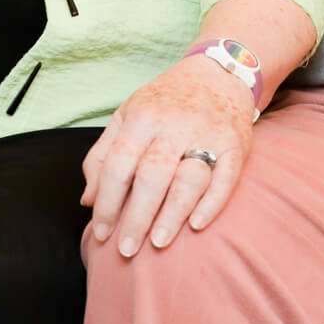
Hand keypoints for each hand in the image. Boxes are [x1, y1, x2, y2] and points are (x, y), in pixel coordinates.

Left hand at [81, 56, 253, 256]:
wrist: (218, 73)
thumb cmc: (165, 101)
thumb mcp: (127, 115)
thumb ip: (104, 155)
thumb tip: (88, 200)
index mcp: (143, 116)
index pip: (119, 163)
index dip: (107, 201)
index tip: (102, 231)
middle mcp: (175, 124)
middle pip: (152, 176)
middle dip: (137, 217)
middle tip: (126, 250)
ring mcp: (207, 134)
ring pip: (189, 179)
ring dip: (172, 215)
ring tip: (158, 242)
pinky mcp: (235, 145)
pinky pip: (225, 179)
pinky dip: (212, 204)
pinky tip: (197, 225)